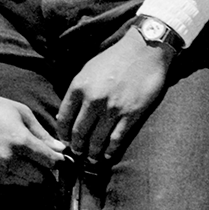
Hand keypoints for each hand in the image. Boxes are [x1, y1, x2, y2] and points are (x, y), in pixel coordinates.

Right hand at [0, 85, 67, 186]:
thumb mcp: (23, 114)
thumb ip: (43, 134)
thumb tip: (61, 149)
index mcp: (20, 142)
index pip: (50, 162)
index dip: (59, 161)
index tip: (61, 157)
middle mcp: (8, 159)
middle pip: (41, 177)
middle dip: (47, 170)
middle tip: (47, 160)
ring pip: (26, 183)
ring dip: (33, 175)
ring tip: (32, 161)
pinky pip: (10, 183)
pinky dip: (18, 177)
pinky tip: (17, 163)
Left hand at [55, 33, 173, 164]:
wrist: (145, 50)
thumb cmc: (115, 58)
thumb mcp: (88, 69)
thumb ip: (77, 91)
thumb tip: (68, 114)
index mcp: (79, 87)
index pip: (64, 119)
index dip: (63, 134)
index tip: (65, 140)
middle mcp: (93, 100)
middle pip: (79, 133)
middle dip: (77, 146)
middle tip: (77, 152)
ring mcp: (113, 108)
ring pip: (97, 139)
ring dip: (92, 153)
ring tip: (91, 158)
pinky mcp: (132, 114)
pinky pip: (117, 138)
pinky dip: (110, 150)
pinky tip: (107, 155)